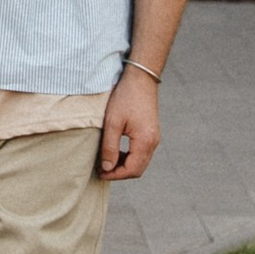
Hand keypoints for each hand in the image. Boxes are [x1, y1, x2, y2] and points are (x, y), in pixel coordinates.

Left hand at [96, 68, 161, 183]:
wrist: (141, 78)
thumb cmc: (125, 97)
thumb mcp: (112, 123)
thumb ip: (110, 147)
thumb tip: (107, 168)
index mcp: (145, 141)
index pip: (132, 170)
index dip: (115, 175)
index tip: (100, 173)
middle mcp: (153, 142)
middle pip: (138, 169)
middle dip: (120, 172)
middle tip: (102, 169)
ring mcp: (154, 138)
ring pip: (140, 162)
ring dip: (124, 164)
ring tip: (107, 160)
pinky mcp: (151, 133)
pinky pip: (142, 152)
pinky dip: (129, 156)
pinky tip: (117, 150)